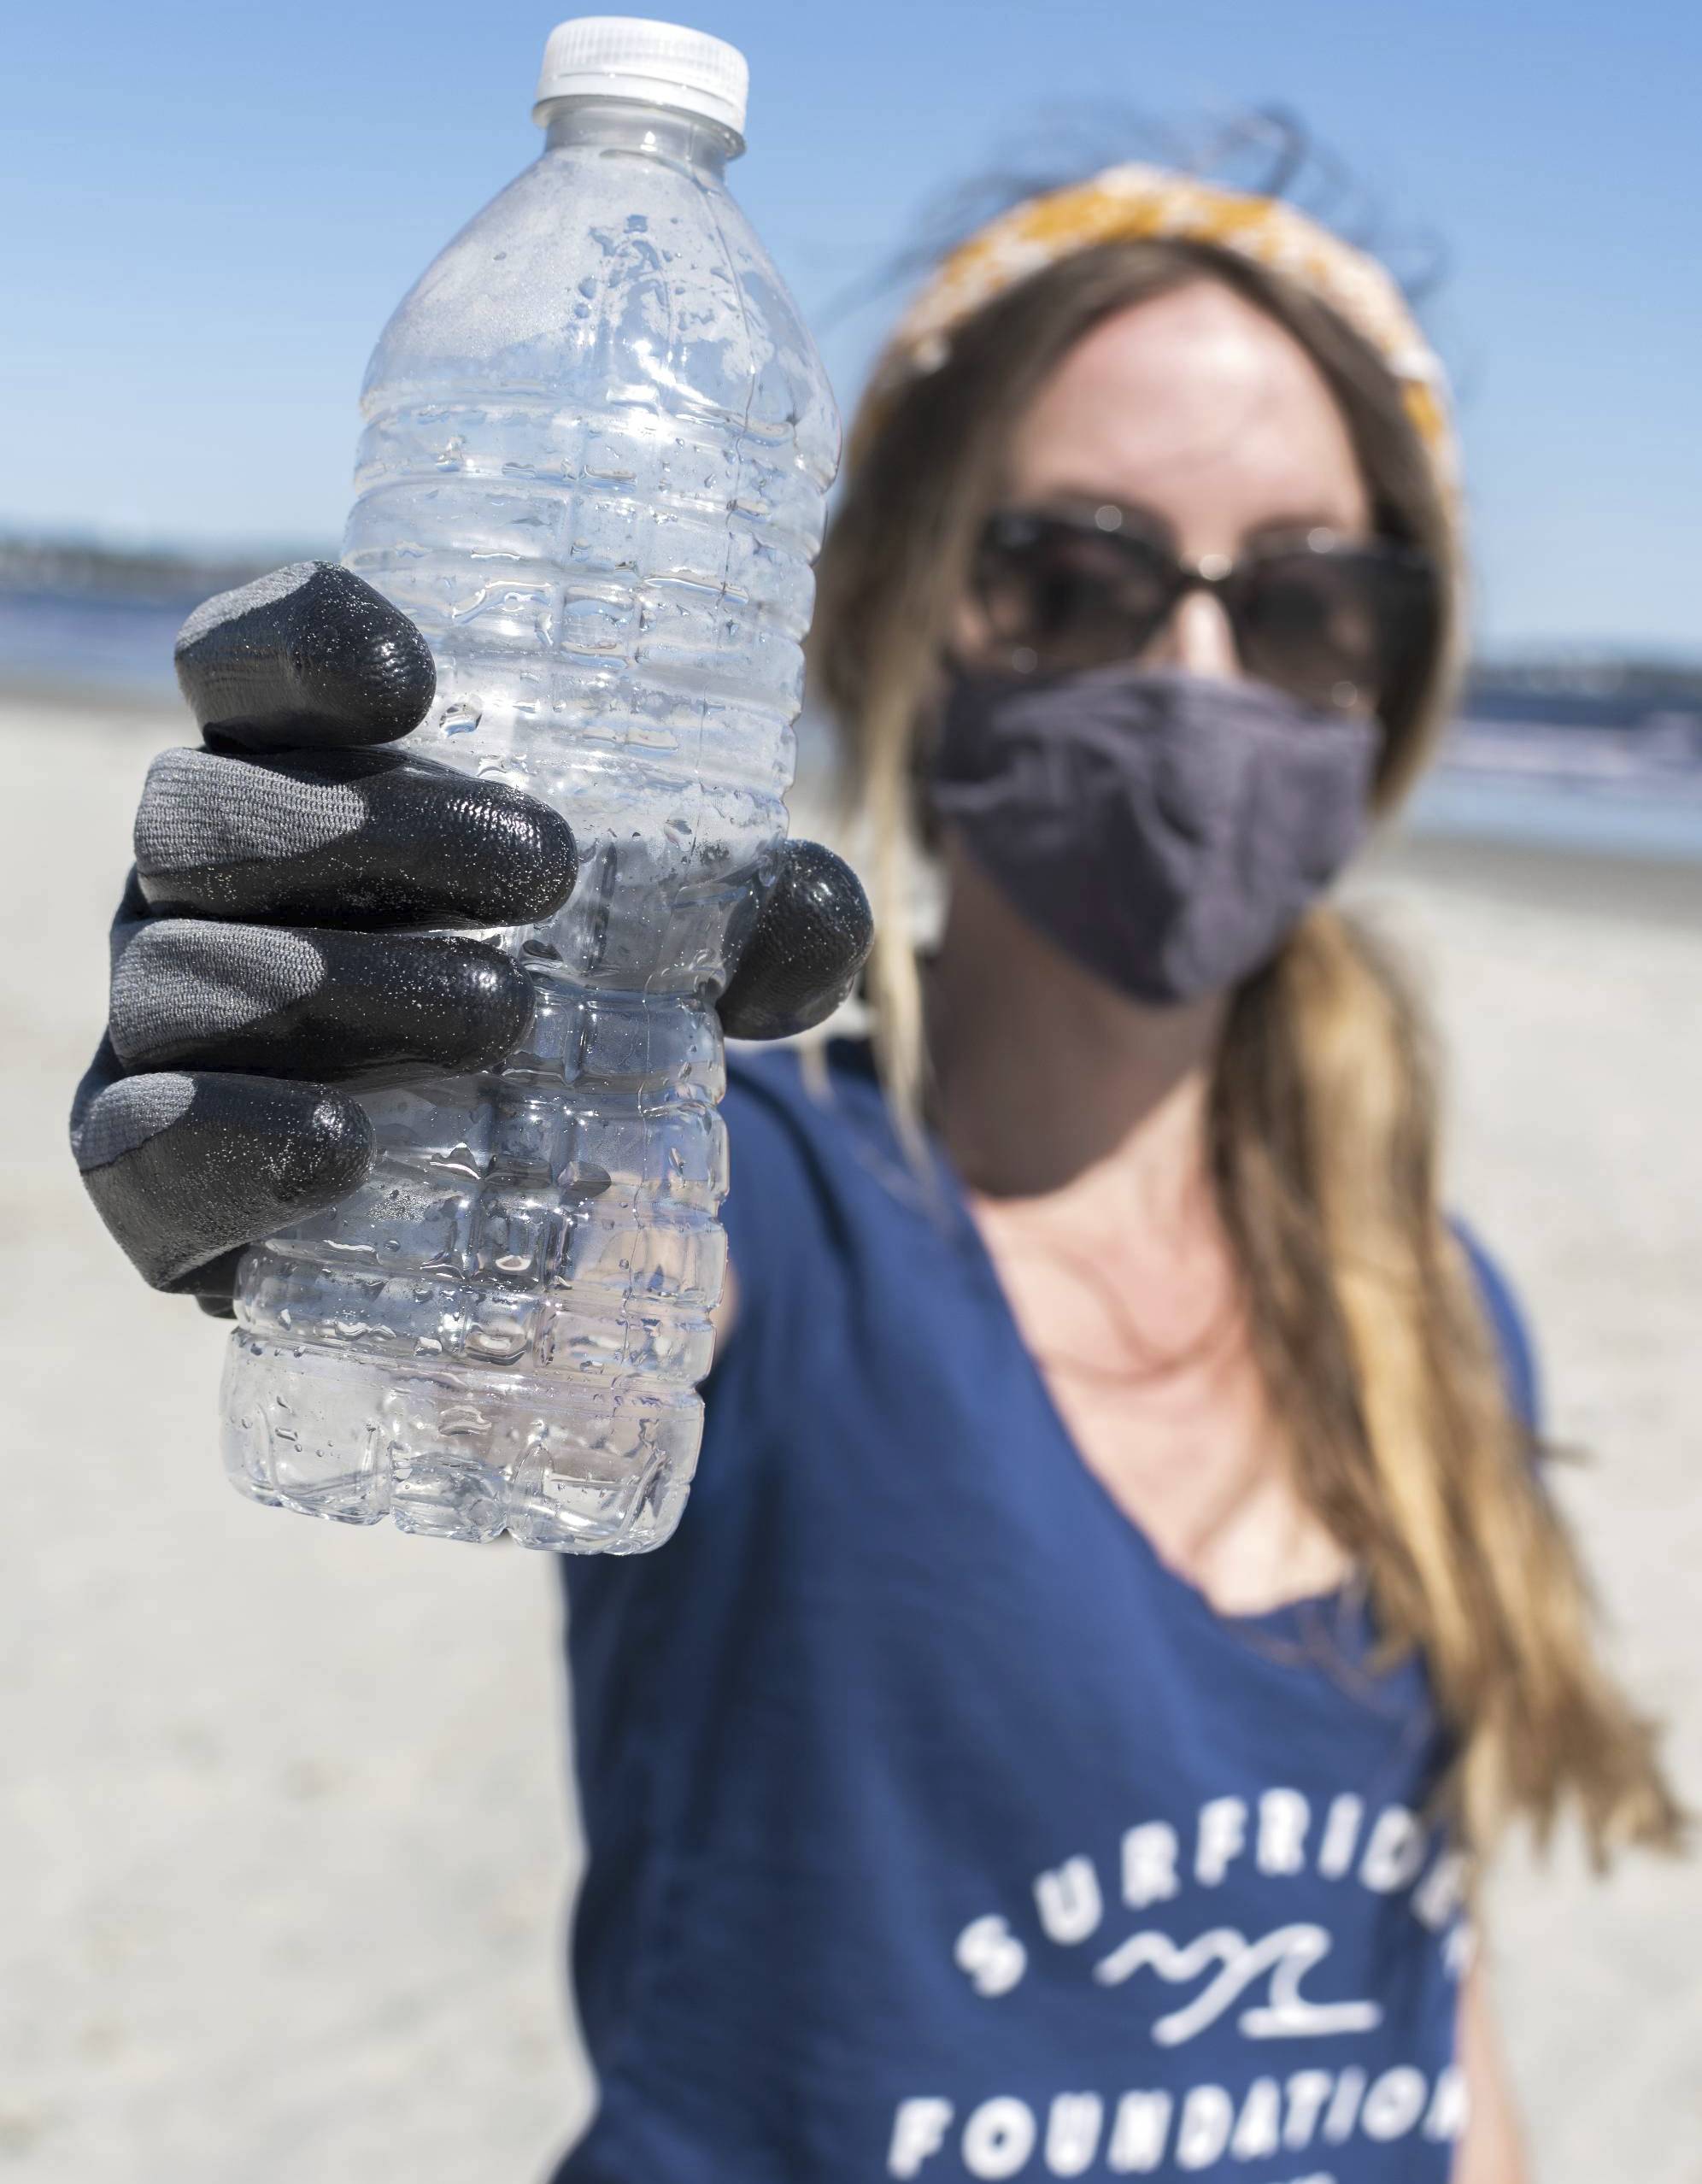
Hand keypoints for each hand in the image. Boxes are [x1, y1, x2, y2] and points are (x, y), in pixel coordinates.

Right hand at [71, 563, 871, 1312]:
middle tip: (546, 873)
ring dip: (342, 985)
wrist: (479, 1216)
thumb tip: (813, 910)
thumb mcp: (667, 955)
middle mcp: (197, 887)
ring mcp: (158, 1025)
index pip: (243, 669)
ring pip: (187, 975)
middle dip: (376, 830)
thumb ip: (750, 917)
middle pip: (206, 808)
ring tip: (503, 1017)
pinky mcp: (149, 1170)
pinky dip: (232, 1140)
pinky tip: (343, 1149)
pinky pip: (135, 1142)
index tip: (416, 674)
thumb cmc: (555, 1023)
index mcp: (298, 784)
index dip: (298, 644)